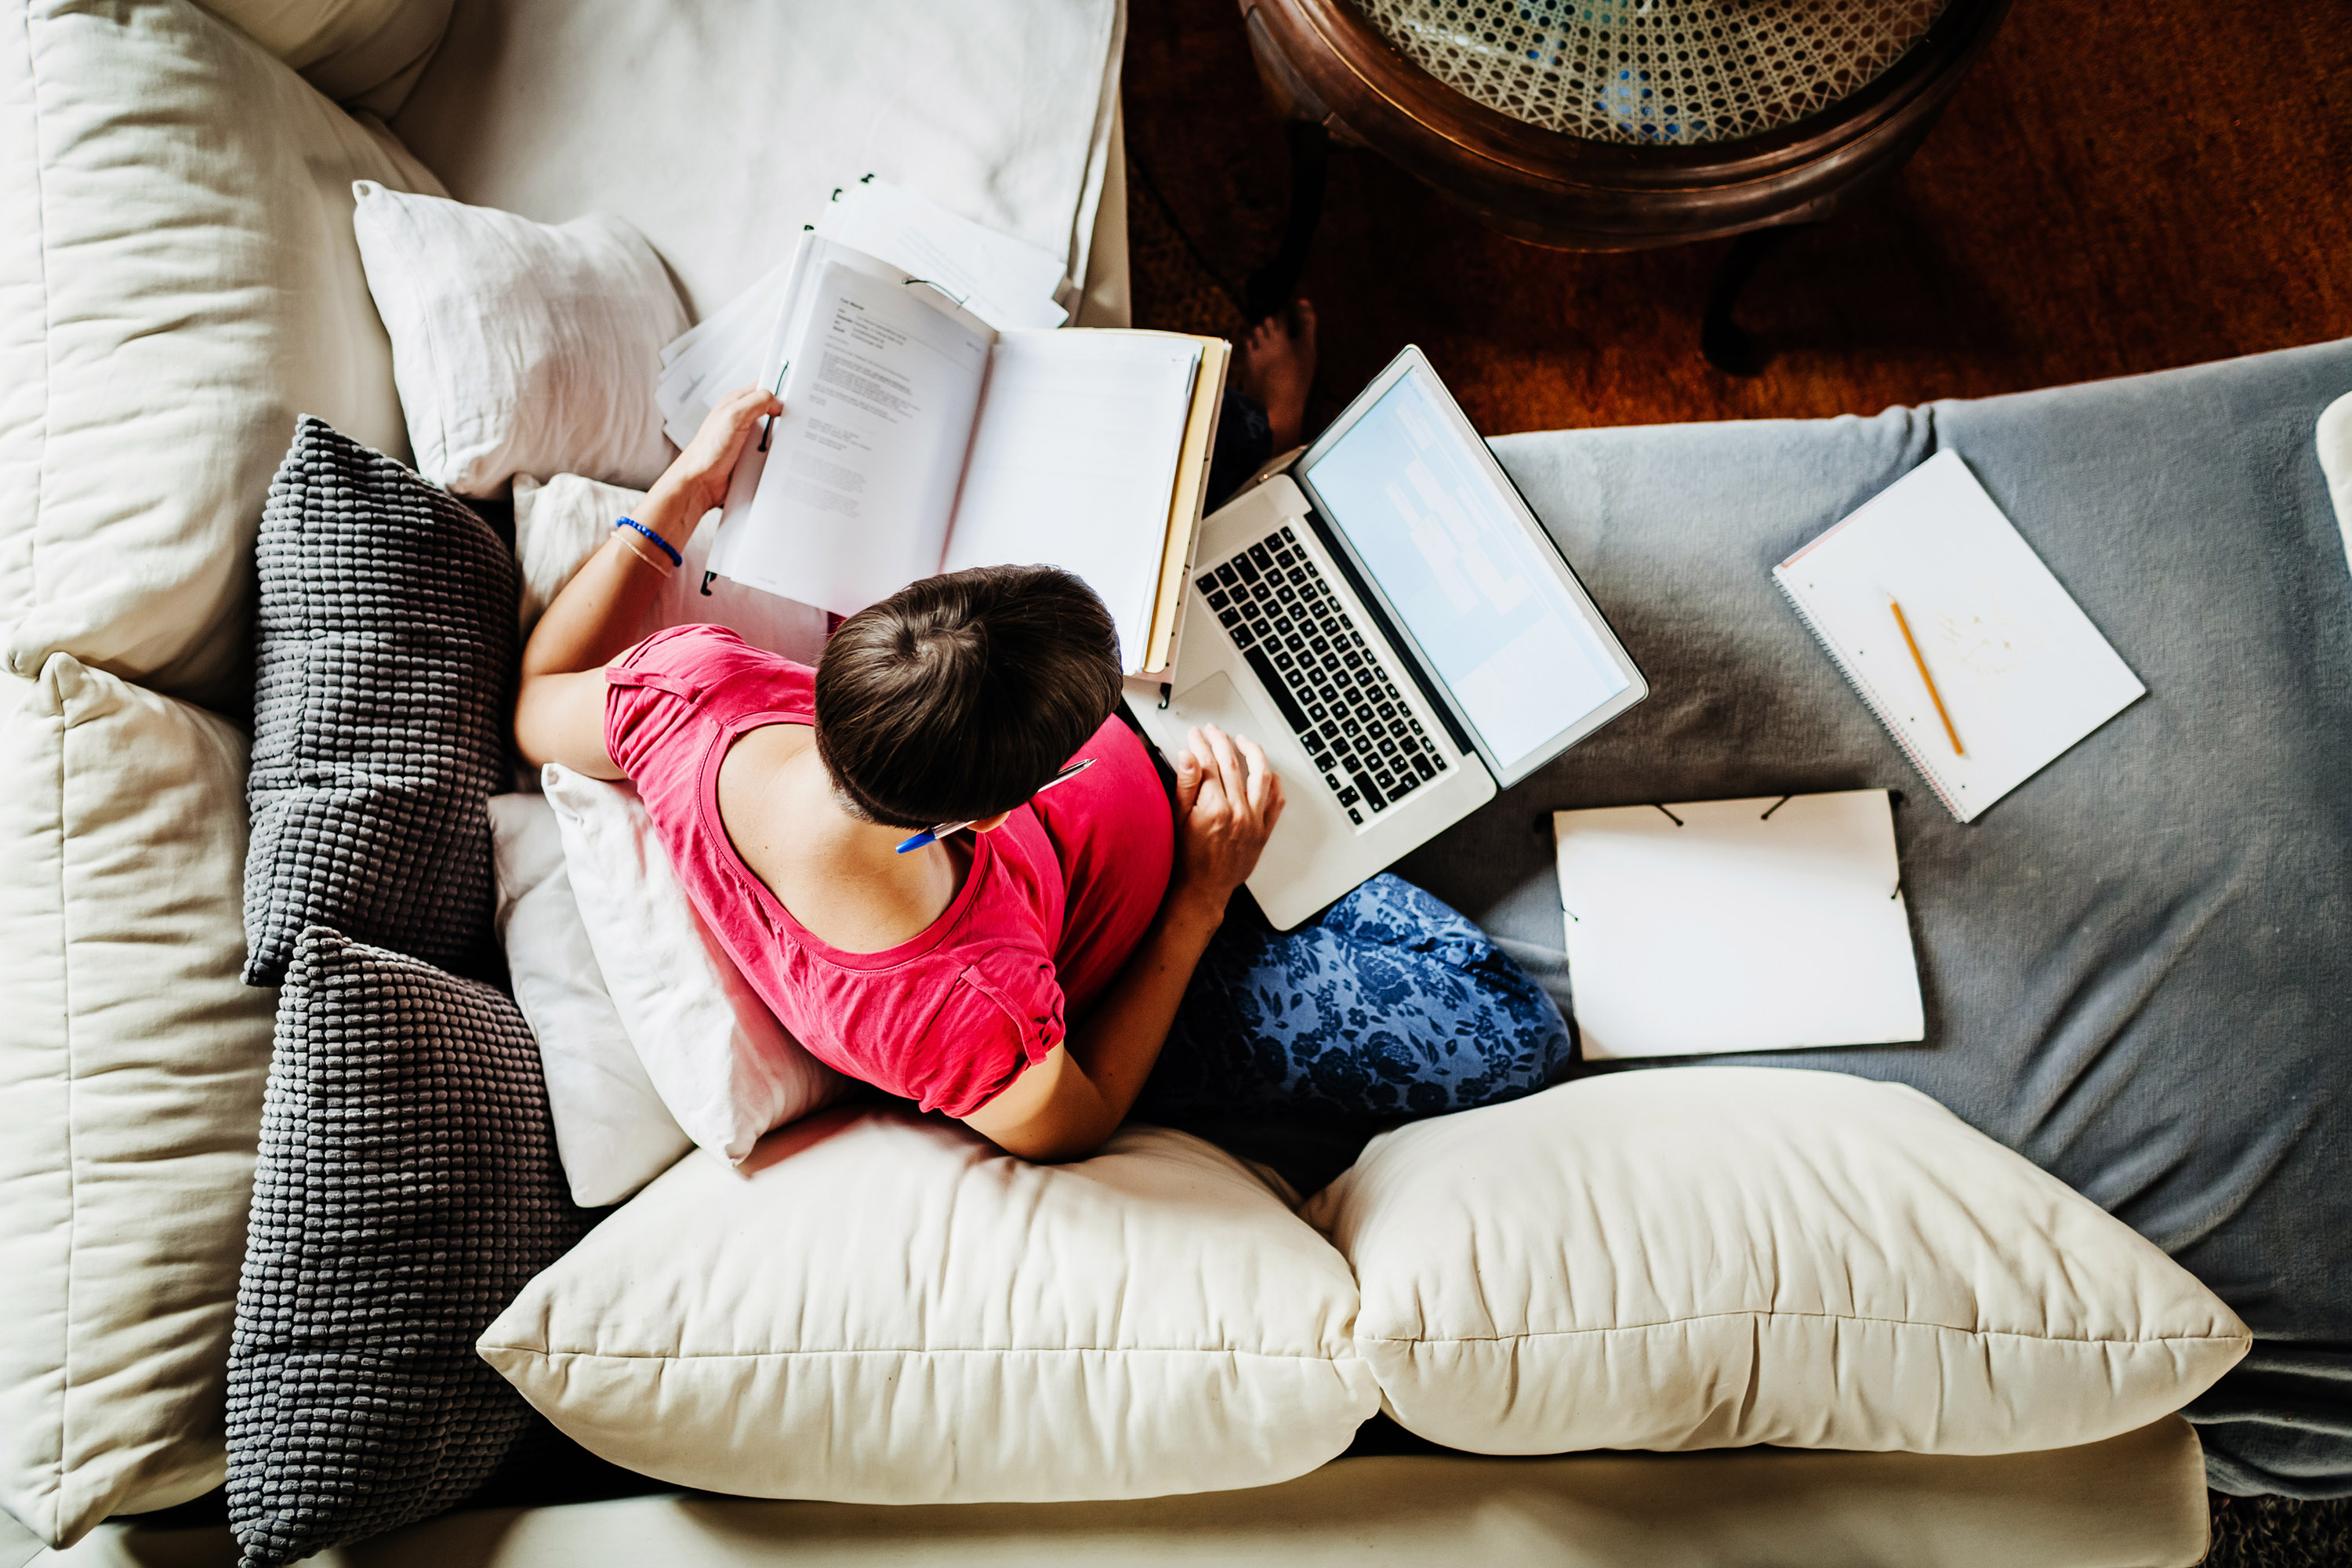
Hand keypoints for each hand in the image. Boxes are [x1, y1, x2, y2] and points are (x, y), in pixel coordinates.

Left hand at [643, 384, 780, 535]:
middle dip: (783, 417)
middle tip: (794, 422)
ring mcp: (746, 439)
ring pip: (773, 434)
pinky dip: (776, 456)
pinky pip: (770, 453)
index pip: (762, 388)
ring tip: (785, 443)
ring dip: (780, 440)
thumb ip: (756, 402)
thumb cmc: (707, 453)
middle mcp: (740, 420)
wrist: (700, 484)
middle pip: (771, 412)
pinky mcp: (750, 457)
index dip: (778, 389)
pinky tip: (778, 459)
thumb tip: (776, 401)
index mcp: (735, 404)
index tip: (794, 395)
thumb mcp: (733, 417)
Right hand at [1168, 723, 1283, 918]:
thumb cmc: (1186, 859)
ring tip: (1242, 741)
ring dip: (1252, 752)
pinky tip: (1266, 772)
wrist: (1202, 890)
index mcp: (1213, 808)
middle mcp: (1237, 812)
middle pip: (1231, 763)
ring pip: (1260, 775)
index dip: (1199, 743)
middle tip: (1212, 731)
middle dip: (1220, 740)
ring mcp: (1254, 821)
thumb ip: (1185, 784)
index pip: (1207, 763)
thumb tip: (1187, 755)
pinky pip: (1276, 801)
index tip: (1194, 734)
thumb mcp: (1177, 820)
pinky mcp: (1264, 831)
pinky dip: (1274, 782)